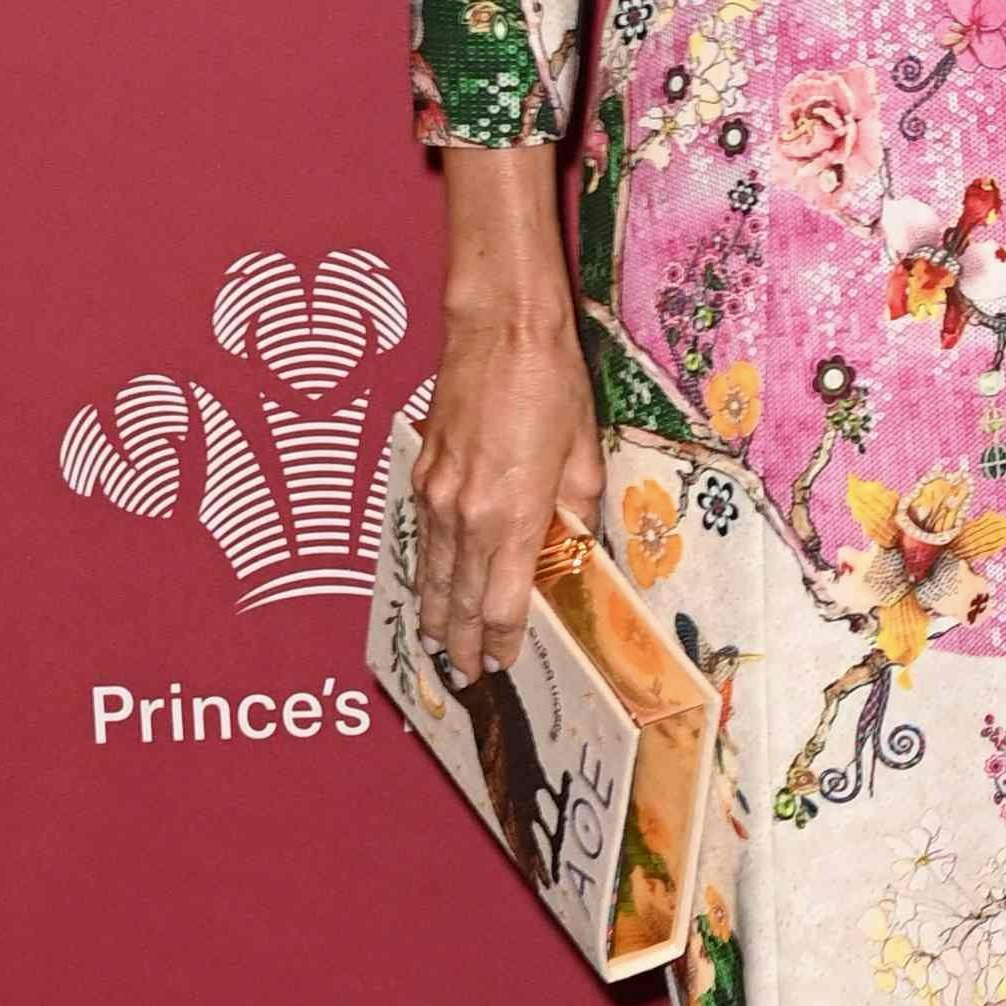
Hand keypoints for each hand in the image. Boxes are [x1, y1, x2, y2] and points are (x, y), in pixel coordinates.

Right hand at [413, 295, 603, 681]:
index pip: (502, 603)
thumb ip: (575, 510)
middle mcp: (466, 514)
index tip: (506, 664)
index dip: (503, 641)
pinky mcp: (421, 473)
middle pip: (456, 601)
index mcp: (513, 515)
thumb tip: (573, 546)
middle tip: (465, 677)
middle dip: (461, 644)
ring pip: (430, 573)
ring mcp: (436, 494)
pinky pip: (421, 538)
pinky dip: (424, 570)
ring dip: (434, 615)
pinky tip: (428, 585)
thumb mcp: (583, 453)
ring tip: (439, 649)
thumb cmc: (551, 384)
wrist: (498, 328)